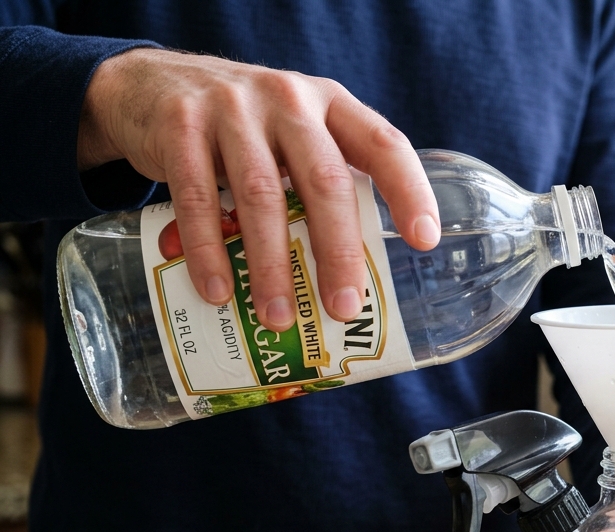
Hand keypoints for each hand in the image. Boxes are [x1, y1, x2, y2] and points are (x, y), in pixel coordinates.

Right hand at [77, 48, 439, 331]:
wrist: (146, 86)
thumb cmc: (244, 130)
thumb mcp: (293, 134)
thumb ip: (323, 180)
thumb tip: (356, 278)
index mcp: (330, 104)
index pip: (384, 144)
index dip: (409, 190)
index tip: (425, 241)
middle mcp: (288, 99)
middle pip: (325, 181)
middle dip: (338, 251)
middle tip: (344, 308)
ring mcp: (232, 108)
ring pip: (262, 196)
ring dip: (271, 266)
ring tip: (279, 319)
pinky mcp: (180, 127)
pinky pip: (197, 198)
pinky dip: (209, 251)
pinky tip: (219, 292)